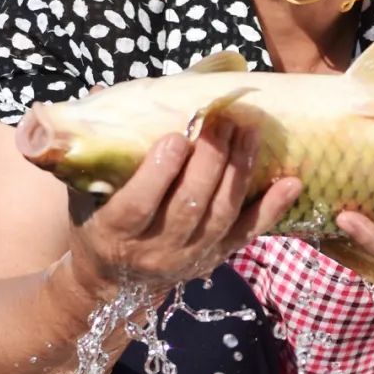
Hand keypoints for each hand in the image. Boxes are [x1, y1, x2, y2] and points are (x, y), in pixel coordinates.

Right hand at [66, 120, 301, 303]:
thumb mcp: (82, 192)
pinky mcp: (216, 258)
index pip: (138, 204)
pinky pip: (247, 233)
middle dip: (209, 161)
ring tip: (250, 132)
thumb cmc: (95, 223)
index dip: (158, 172)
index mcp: (114, 232)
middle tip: (221, 121)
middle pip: (188, 205)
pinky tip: (290, 182)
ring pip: (221, 215)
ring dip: (238, 171)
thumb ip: (93, 148)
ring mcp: (190, 257)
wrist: (111, 283)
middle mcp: (155, 250)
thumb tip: (97, 91)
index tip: (174, 137)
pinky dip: (271, 209)